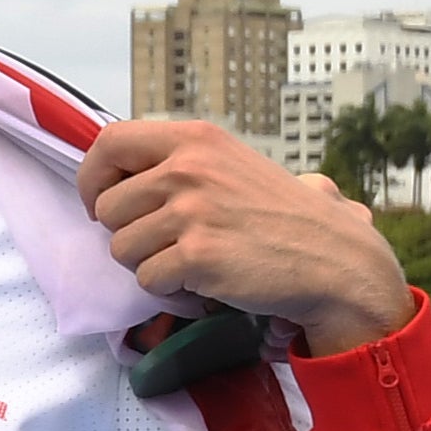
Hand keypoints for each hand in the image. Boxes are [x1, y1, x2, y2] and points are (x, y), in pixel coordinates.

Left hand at [76, 119, 412, 356]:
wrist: (337, 260)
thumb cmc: (281, 217)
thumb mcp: (232, 165)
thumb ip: (178, 162)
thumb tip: (114, 169)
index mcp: (195, 140)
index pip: (108, 143)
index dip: (94, 178)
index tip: (103, 203)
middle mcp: (189, 168)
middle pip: (108, 208)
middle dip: (128, 234)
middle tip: (170, 244)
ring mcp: (193, 211)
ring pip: (121, 249)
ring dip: (151, 264)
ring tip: (196, 260)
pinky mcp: (198, 255)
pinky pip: (148, 280)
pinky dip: (171, 290)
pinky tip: (207, 281)